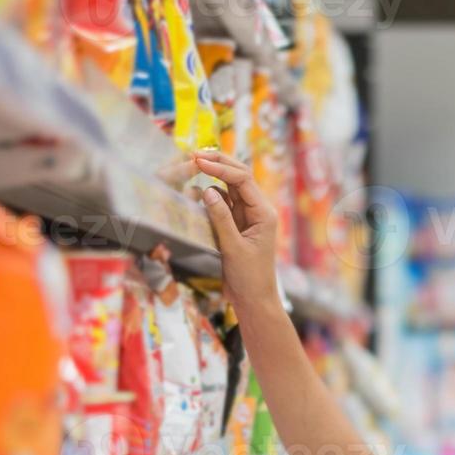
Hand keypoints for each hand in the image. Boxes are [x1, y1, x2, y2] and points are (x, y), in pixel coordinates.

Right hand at [192, 150, 280, 316]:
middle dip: (218, 164)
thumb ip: (220, 218)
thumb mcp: (232, 248)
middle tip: (193, 154)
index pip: (242, 180)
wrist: (253, 300)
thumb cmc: (249, 278)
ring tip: (191, 165)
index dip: (220, 168)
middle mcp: (257, 210)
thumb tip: (206, 190)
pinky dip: (210, 195)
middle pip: (238, 177)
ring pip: (230, 188)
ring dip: (213, 176)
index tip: (198, 161)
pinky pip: (223, 204)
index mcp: (263, 213)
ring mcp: (246, 217)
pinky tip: (195, 191)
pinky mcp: (236, 226)